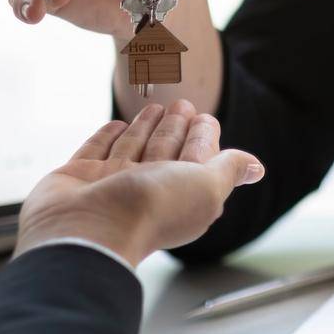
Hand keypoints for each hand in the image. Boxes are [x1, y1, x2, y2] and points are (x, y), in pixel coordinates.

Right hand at [16, 100, 263, 266]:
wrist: (87, 229)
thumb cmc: (151, 209)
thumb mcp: (207, 186)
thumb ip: (228, 169)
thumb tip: (256, 168)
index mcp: (181, 193)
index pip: (197, 158)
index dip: (204, 137)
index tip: (206, 117)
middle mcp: (147, 190)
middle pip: (165, 150)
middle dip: (176, 127)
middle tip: (182, 104)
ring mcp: (111, 183)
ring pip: (133, 147)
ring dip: (146, 127)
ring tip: (155, 106)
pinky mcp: (78, 176)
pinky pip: (96, 150)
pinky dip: (108, 136)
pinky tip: (117, 125)